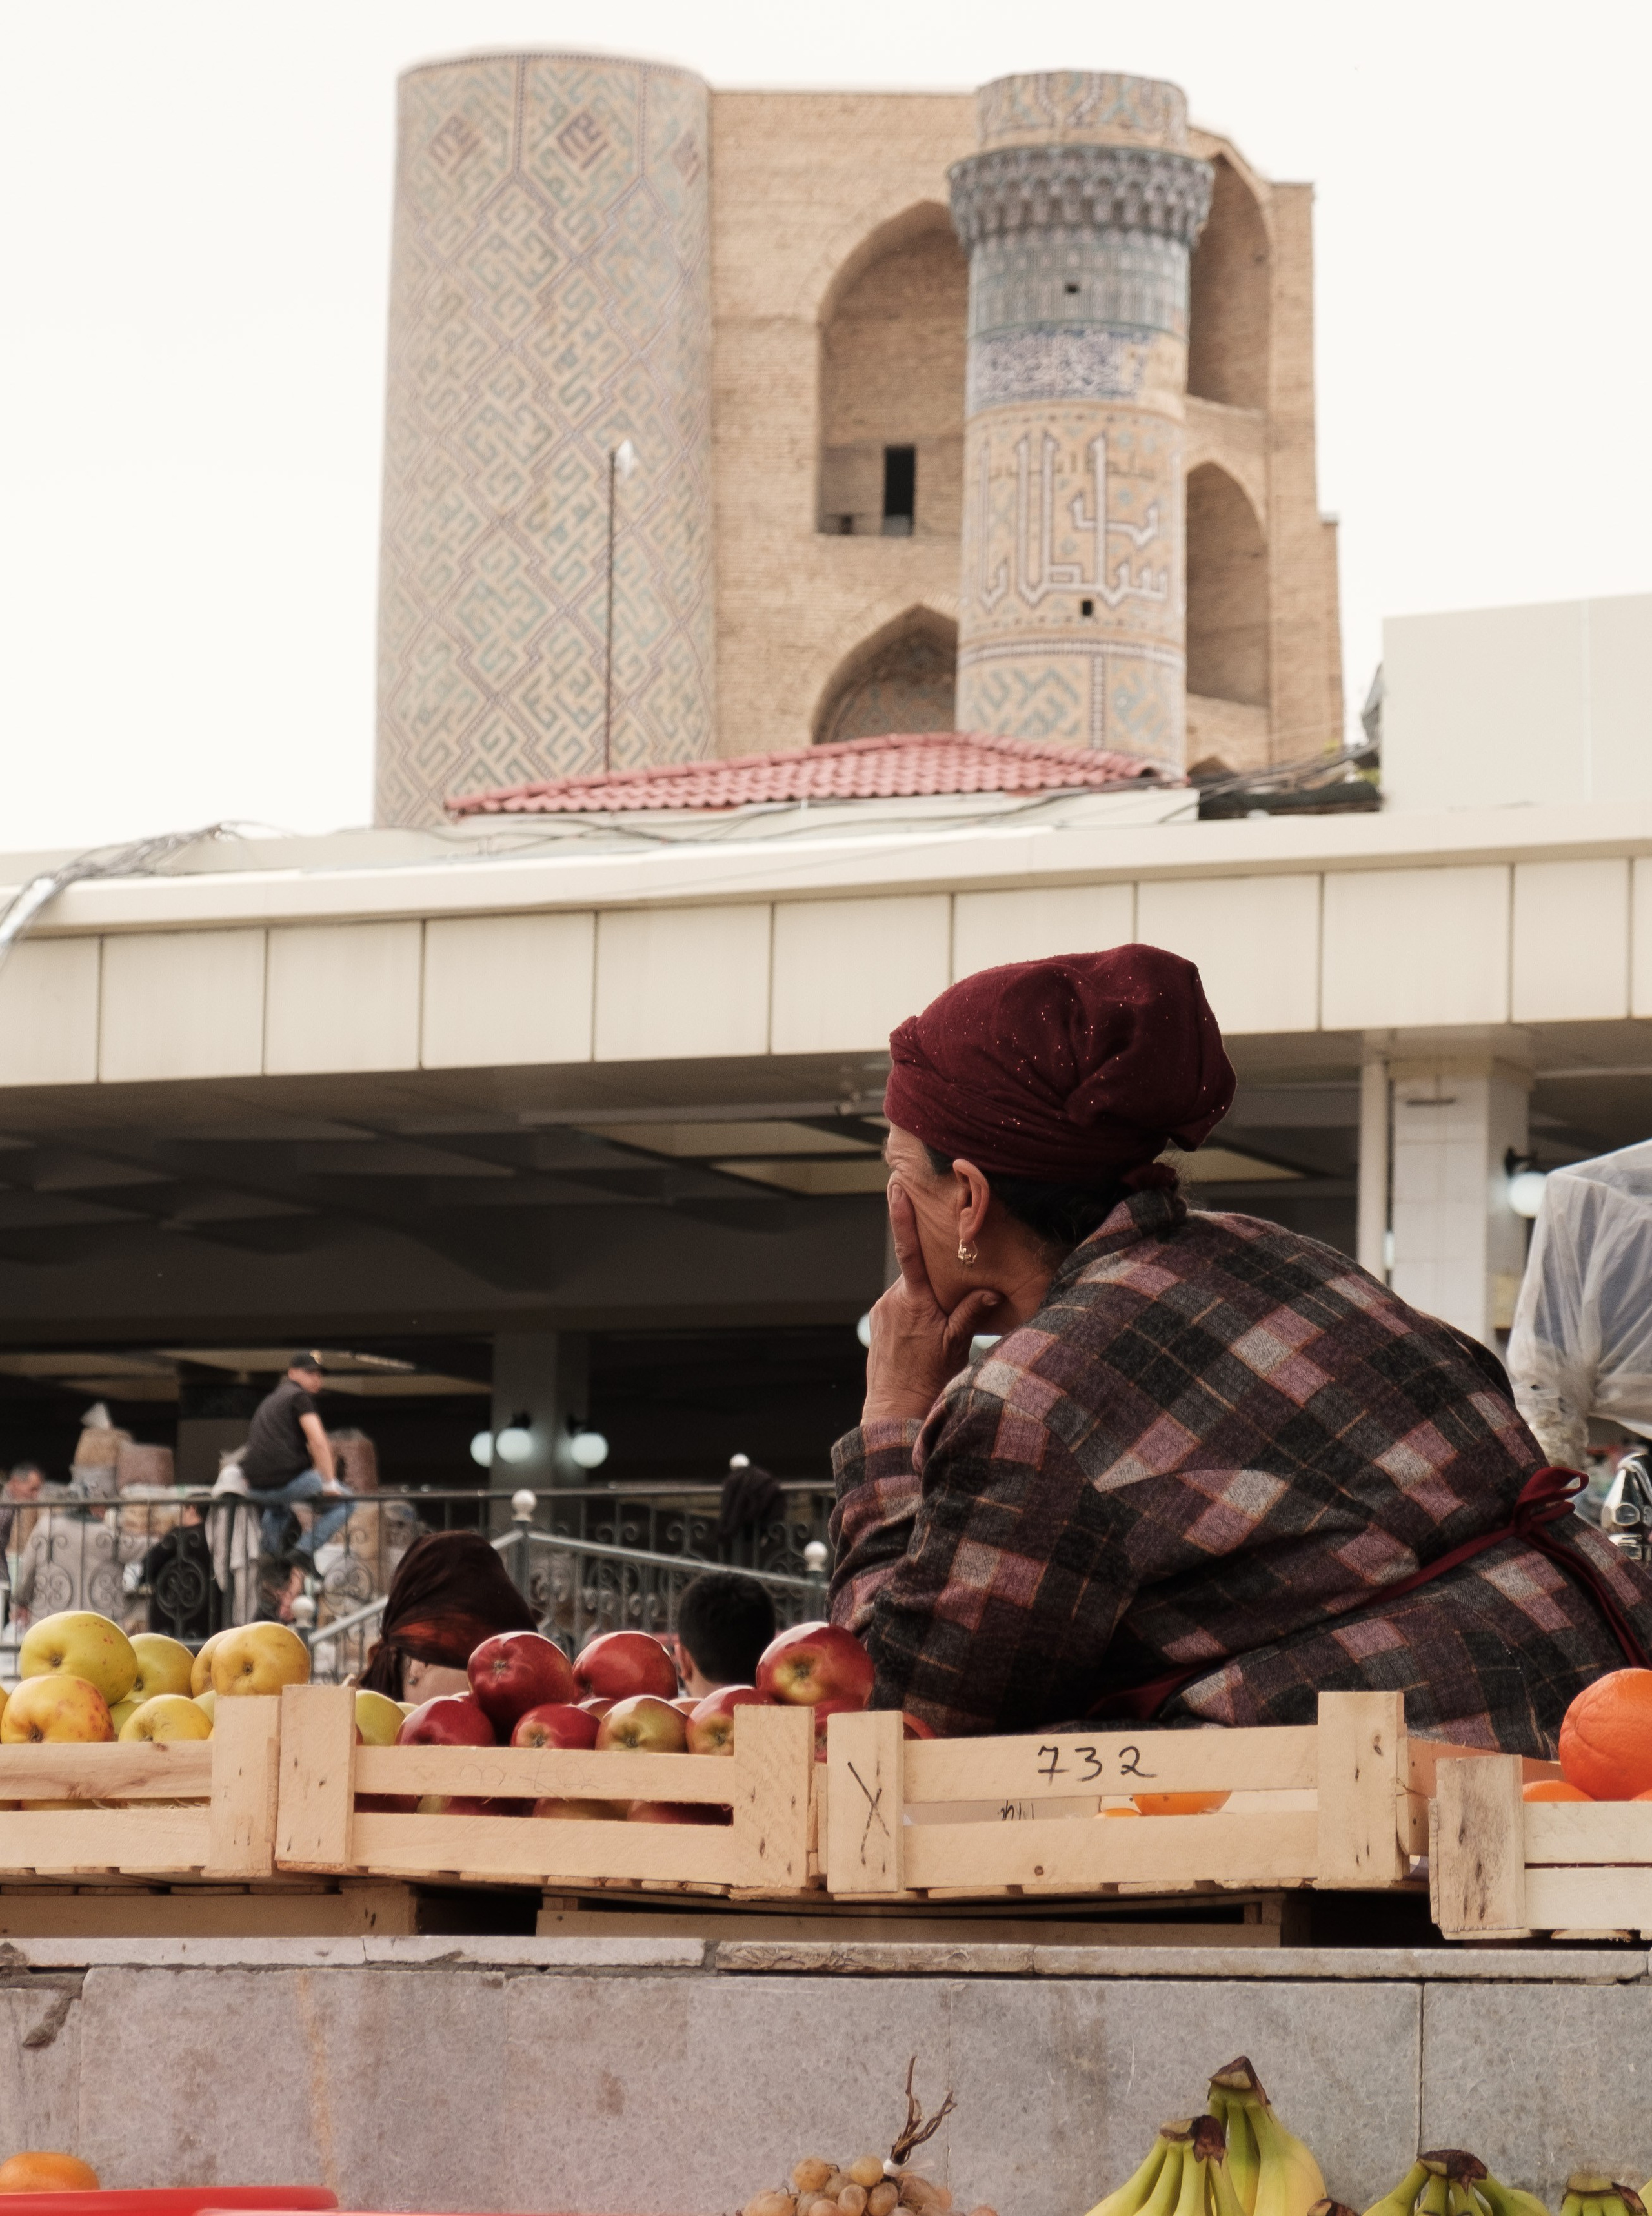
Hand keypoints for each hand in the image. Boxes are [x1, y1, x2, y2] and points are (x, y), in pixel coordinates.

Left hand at [862, 1180, 1001, 1425]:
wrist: (894, 1411)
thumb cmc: (928, 1381)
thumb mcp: (958, 1345)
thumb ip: (973, 1311)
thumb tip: (991, 1288)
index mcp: (914, 1301)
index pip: (910, 1250)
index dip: (903, 1217)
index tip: (897, 1188)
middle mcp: (892, 1301)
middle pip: (916, 1272)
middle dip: (934, 1275)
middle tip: (950, 1291)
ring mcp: (881, 1312)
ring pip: (909, 1290)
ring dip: (925, 1298)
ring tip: (938, 1328)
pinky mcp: (877, 1323)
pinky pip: (899, 1305)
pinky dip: (914, 1310)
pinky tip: (923, 1335)